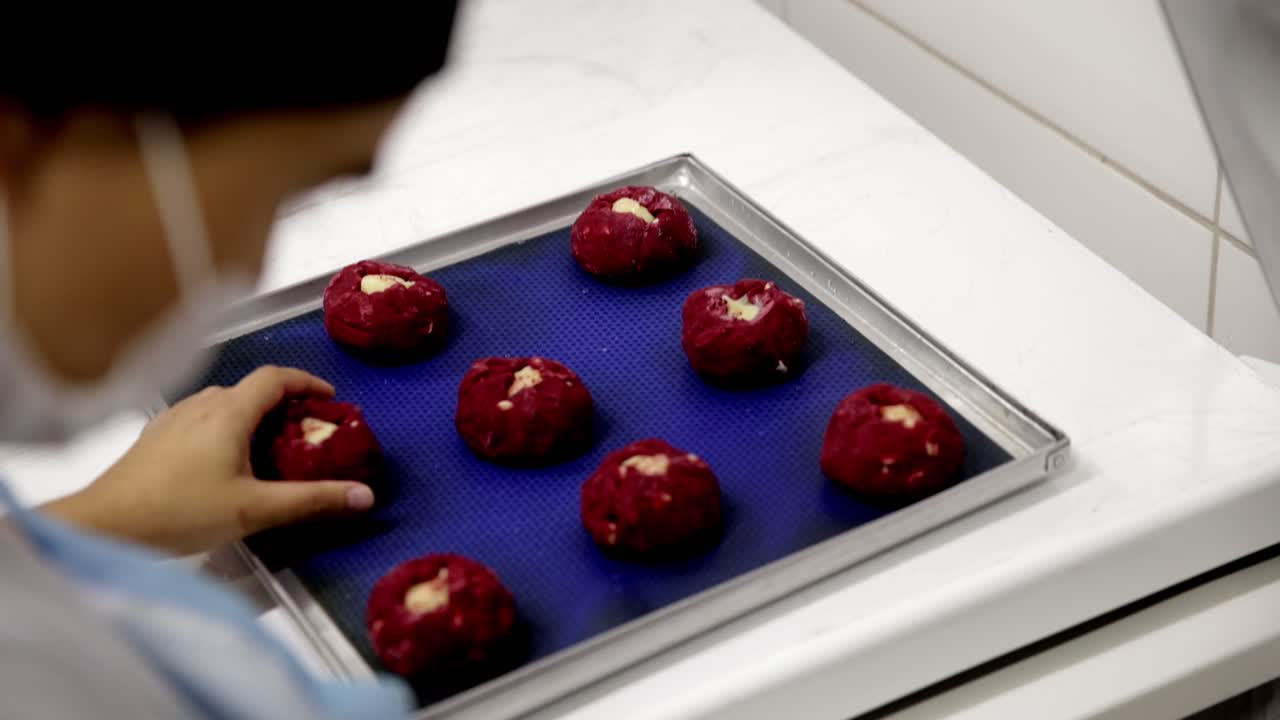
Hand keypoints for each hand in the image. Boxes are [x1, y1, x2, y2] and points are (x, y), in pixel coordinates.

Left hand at [43, 366, 376, 554]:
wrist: (106, 524)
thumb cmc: (176, 513)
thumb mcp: (255, 510)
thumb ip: (312, 501)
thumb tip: (363, 495)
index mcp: (228, 413)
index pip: (276, 377)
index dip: (307, 382)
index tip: (328, 400)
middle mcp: (200, 406)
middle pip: (252, 390)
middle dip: (285, 405)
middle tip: (306, 432)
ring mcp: (174, 419)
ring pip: (225, 404)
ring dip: (254, 417)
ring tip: (270, 450)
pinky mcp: (156, 438)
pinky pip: (201, 420)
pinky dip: (226, 429)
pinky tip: (226, 464)